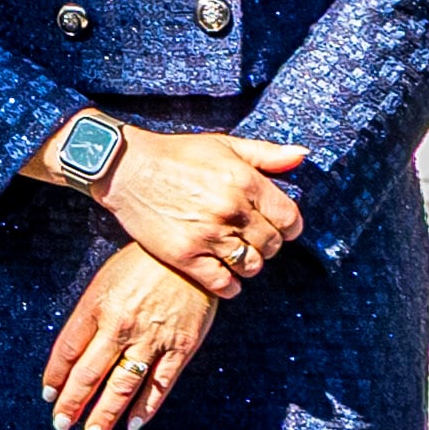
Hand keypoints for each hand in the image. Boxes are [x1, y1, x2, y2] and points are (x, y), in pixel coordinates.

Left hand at [47, 241, 215, 429]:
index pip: (67, 349)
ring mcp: (151, 338)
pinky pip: (159, 385)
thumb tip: (72, 355)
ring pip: (122, 385)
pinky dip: (145, 408)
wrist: (189, 254)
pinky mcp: (181, 347)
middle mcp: (120, 325)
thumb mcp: (105, 282)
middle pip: (89, 373)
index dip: (55, 376)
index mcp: (97, 305)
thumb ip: (89, 317)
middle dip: (72, 403)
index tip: (49, 395)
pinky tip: (132, 425)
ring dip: (104, 414)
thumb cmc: (141, 266)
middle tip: (61, 424)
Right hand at [95, 130, 306, 295]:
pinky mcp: (185, 255)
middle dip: (266, 244)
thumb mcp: (224, 145)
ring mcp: (207, 234)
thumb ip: (267, 154)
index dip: (288, 226)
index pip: (289, 218)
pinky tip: (224, 274)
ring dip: (248, 263)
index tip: (278, 227)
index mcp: (244, 180)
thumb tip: (302, 155)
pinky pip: (223, 283)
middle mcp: (230, 209)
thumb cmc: (177, 155)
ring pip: (250, 266)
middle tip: (251, 238)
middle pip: (271, 245)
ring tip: (236, 253)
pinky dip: (230, 285)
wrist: (126, 169)